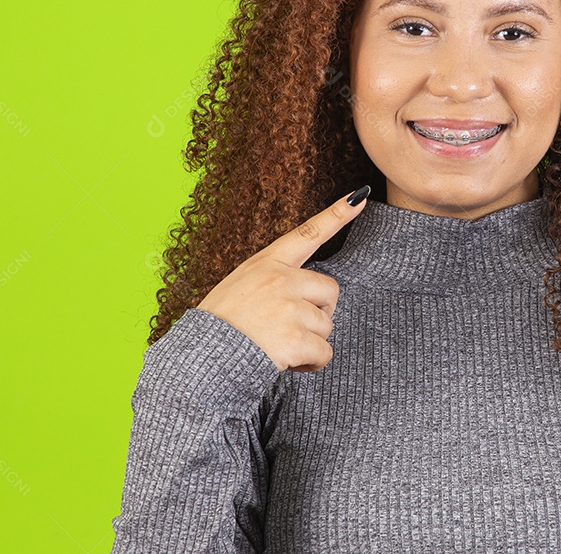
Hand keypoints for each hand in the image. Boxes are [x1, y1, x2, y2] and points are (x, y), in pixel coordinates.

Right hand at [197, 187, 369, 372]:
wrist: (201, 359)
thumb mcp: (240, 286)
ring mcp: (288, 308)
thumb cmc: (220, 325)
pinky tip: (287, 361)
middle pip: (330, 290)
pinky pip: (324, 351)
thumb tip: (307, 294)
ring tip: (278, 345)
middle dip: (320, 312)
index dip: (337, 214)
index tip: (360, 197)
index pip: (308, 233)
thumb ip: (272, 281)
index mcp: (267, 263)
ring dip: (311, 341)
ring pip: (327, 324)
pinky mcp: (294, 338)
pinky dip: (311, 362)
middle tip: (292, 327)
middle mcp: (281, 280)